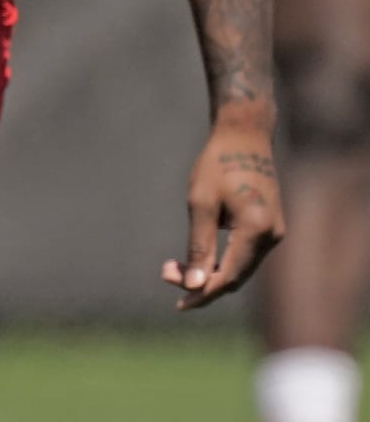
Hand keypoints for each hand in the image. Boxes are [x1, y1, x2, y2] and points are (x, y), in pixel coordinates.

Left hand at [160, 119, 283, 309]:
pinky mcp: (270, 227)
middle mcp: (272, 236)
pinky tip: (198, 257)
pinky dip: (222, 260)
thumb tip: (193, 284)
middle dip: (202, 283)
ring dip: (210, 272)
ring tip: (173, 266)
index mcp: (257, 230)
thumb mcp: (200, 203)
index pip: (228, 277)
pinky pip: (245, 255)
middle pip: (236, 276)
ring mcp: (274, 233)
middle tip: (166, 273)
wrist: (244, 136)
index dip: (202, 294)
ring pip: (241, 268)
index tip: (178, 305)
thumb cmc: (217, 164)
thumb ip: (198, 245)